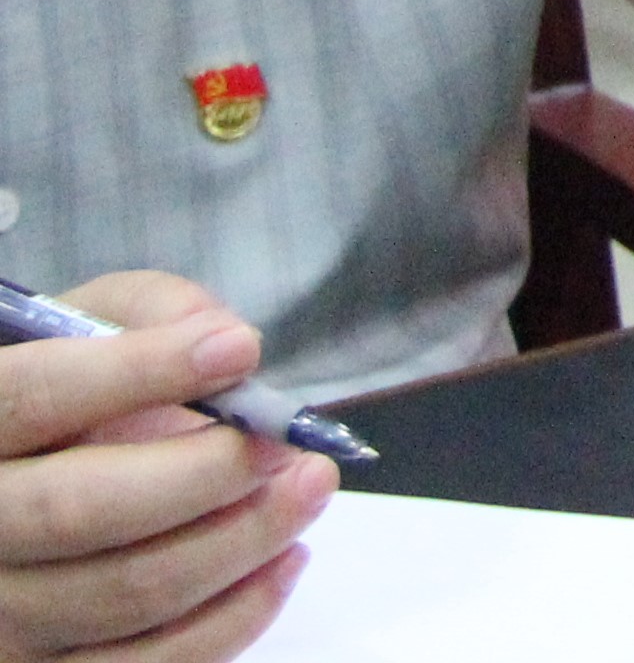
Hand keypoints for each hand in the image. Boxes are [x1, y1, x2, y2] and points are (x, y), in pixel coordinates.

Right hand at [0, 275, 326, 661]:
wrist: (29, 479)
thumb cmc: (71, 392)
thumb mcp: (88, 325)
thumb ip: (146, 313)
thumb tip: (222, 339)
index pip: (33, 398)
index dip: (138, 371)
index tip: (240, 350)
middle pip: (79, 511)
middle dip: (206, 474)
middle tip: (288, 444)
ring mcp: (1, 615)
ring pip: (126, 593)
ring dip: (241, 541)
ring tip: (308, 487)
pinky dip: (234, 615)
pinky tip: (283, 559)